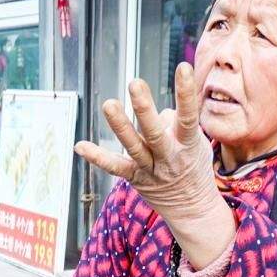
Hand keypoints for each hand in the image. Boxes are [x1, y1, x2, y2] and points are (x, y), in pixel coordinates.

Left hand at [75, 64, 234, 265]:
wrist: (193, 210)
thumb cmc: (194, 167)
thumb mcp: (197, 144)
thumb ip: (177, 123)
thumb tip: (157, 111)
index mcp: (188, 145)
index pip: (189, 116)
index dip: (186, 92)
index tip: (183, 67)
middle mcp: (168, 157)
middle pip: (155, 132)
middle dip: (145, 108)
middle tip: (135, 83)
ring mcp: (151, 169)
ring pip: (133, 147)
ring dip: (120, 126)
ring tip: (109, 104)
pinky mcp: (136, 178)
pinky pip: (115, 167)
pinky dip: (97, 157)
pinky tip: (79, 146)